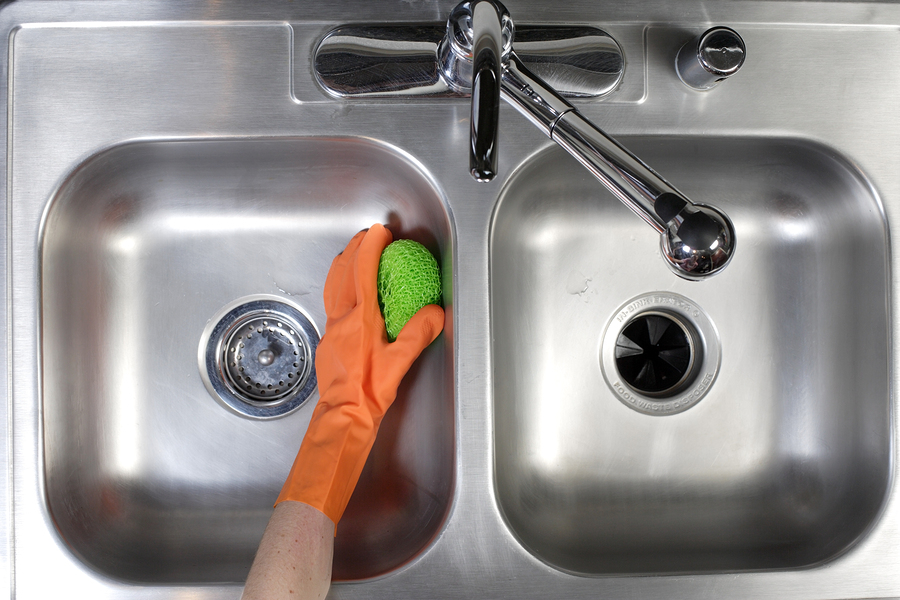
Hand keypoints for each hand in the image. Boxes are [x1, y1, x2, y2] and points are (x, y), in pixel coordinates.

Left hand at [276, 224, 443, 524]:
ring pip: (333, 287)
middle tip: (367, 237)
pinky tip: (350, 295)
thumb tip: (435, 313)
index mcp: (359, 319)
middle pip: (342, 273)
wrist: (342, 417)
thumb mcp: (400, 362)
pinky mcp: (328, 341)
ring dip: (344, 266)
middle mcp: (340, 319)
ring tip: (354, 256)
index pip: (362, 272)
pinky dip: (341, 287)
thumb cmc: (368, 393)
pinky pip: (333, 303)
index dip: (370, 247)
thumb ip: (418, 334)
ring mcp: (331, 329)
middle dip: (354, 250)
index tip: (379, 232)